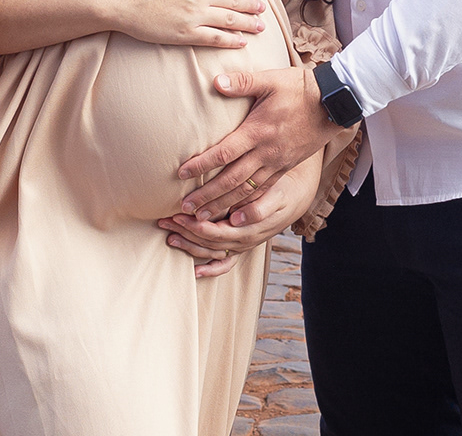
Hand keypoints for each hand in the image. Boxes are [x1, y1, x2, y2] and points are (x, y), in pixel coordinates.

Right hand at [103, 0, 268, 49]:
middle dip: (251, 6)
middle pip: (234, 0)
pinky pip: (215, 38)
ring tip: (260, 26)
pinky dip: (231, 40)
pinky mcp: (186, 34)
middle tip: (262, 10)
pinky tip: (241, 42)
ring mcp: (194, 15)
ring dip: (248, 24)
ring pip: (230, 20)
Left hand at [159, 155, 322, 277]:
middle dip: (185, 233)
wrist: (297, 195)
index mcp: (249, 229)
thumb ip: (258, 206)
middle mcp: (244, 242)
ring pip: (211, 252)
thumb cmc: (283, 190)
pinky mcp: (242, 245)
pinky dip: (210, 269)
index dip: (195, 226)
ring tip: (169, 236)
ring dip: (189, 246)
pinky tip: (194, 271)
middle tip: (164, 220)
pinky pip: (225, 263)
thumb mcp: (275, 195)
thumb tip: (236, 217)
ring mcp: (242, 246)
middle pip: (208, 242)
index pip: (215, 232)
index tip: (178, 215)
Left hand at [177, 66, 338, 220]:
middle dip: (208, 196)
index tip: (181, 174)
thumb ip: (242, 82)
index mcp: (257, 131)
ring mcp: (277, 163)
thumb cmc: (299, 88)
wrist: (334, 102)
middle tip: (186, 208)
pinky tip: (235, 213)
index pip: (224, 153)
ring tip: (203, 218)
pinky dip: (247, 204)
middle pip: (232, 180)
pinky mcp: (286, 167)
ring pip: (246, 191)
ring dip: (223, 205)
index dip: (201, 164)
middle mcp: (266, 153)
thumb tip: (216, 81)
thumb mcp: (270, 79)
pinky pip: (263, 190)